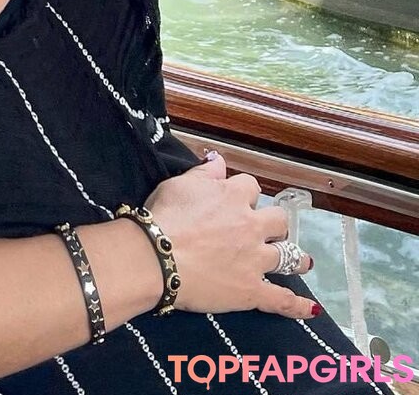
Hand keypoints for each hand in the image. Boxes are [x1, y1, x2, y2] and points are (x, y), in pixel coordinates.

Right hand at [143, 154, 317, 318]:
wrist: (157, 257)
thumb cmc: (163, 217)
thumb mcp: (178, 184)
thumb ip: (203, 172)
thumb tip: (219, 159)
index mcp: (233, 196)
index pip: (251, 186)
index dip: (243, 193)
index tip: (234, 199)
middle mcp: (251, 225)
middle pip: (278, 219)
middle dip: (273, 223)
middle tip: (263, 230)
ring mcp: (255, 259)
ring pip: (288, 256)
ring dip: (294, 258)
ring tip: (300, 262)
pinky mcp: (252, 290)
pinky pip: (281, 299)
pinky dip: (297, 305)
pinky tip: (311, 309)